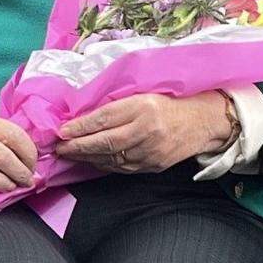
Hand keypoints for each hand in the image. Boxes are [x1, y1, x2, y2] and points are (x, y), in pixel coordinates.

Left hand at [56, 93, 235, 174]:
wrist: (203, 122)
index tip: (63, 130)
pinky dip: (104, 164)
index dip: (81, 126)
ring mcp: (151, 152)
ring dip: (88, 157)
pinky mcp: (154, 165)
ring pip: (112, 158)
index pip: (105, 118)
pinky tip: (92, 160)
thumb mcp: (143, 95)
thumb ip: (117, 105)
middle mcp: (147, 131)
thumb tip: (83, 116)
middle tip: (59, 148)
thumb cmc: (170, 103)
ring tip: (71, 154)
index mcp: (144, 107)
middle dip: (78, 147)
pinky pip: (123, 167)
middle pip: (105, 142)